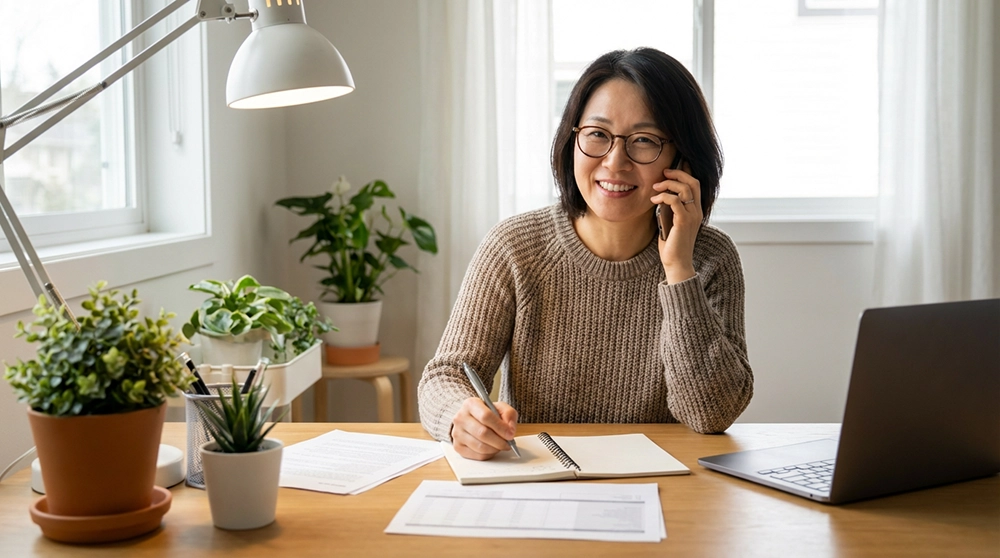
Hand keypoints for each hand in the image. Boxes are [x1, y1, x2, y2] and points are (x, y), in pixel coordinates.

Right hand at [450, 398, 518, 459]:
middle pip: (482, 433)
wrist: (473, 419)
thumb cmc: (488, 414)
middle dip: (499, 441)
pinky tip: (492, 449)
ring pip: (480, 446)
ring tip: (500, 445)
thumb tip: (510, 430)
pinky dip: (489, 454)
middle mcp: (461, 418)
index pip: (485, 416)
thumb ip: (509, 414)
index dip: (500, 427)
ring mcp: (457, 433)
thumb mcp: (500, 408)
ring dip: (495, 449)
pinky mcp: (458, 446)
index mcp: (470, 404)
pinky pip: (477, 455)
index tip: (510, 434)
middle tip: (508, 443)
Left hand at [650, 164, 701, 283]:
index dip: (685, 173)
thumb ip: (670, 209)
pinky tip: (654, 200)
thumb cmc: (672, 244)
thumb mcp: (671, 222)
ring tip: (655, 187)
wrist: (677, 263)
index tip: (670, 170)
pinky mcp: (684, 221)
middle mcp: (697, 211)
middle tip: (663, 173)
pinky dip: (663, 196)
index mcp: (695, 210)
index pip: (695, 185)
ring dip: (668, 184)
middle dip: (677, 173)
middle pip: (692, 182)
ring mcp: (692, 216)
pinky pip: (675, 201)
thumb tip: (660, 195)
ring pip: (684, 189)